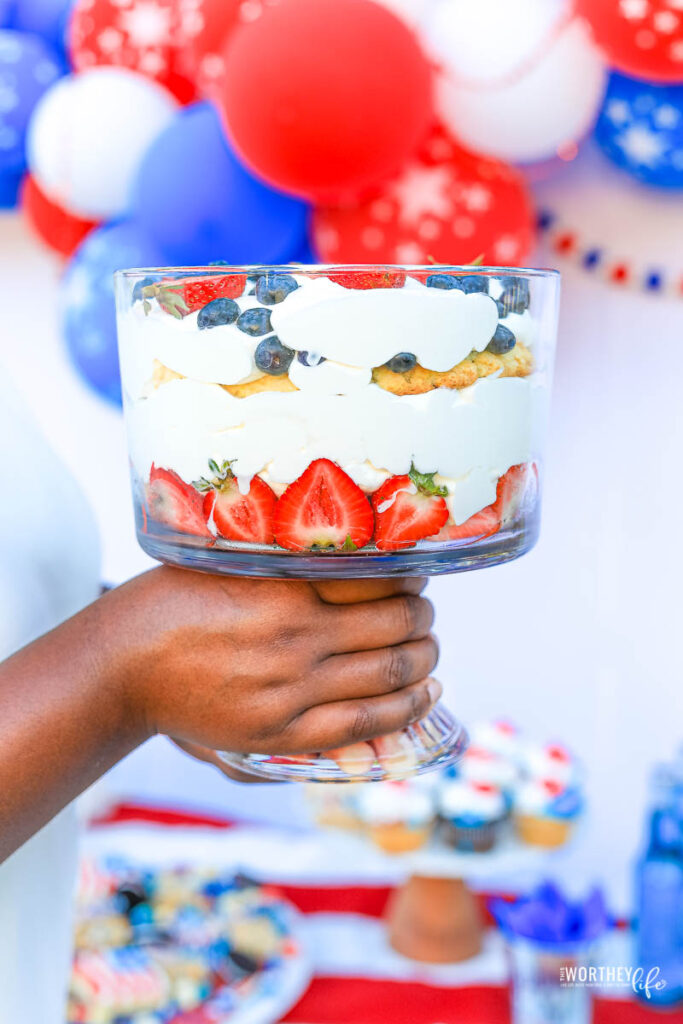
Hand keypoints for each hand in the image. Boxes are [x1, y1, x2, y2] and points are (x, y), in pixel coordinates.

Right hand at [95, 568, 439, 756]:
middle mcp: (296, 638)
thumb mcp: (230, 564)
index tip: (417, 575)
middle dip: (424, 616)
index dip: (412, 577)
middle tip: (426, 611)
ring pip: (390, 673)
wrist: (122, 665)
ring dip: (425, 657)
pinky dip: (408, 706)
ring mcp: (292, 690)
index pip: (380, 580)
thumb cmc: (173, 603)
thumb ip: (289, 562)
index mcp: (285, 589)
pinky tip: (428, 691)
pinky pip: (365, 722)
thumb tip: (355, 553)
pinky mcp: (282, 731)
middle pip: (397, 625)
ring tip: (429, 647)